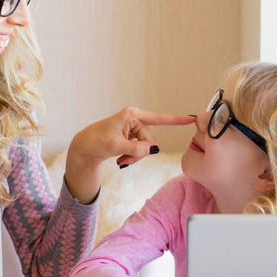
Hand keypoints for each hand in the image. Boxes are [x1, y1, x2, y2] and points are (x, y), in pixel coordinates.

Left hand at [63, 107, 193, 203]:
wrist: (84, 147)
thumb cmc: (96, 142)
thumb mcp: (116, 147)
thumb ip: (137, 149)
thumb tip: (154, 149)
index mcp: (132, 115)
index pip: (158, 118)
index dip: (176, 119)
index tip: (192, 118)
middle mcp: (134, 119)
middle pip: (150, 139)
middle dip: (140, 153)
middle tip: (124, 161)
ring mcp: (133, 127)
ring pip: (146, 147)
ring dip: (135, 157)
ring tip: (121, 161)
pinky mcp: (131, 135)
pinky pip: (140, 149)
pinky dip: (132, 157)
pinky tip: (121, 159)